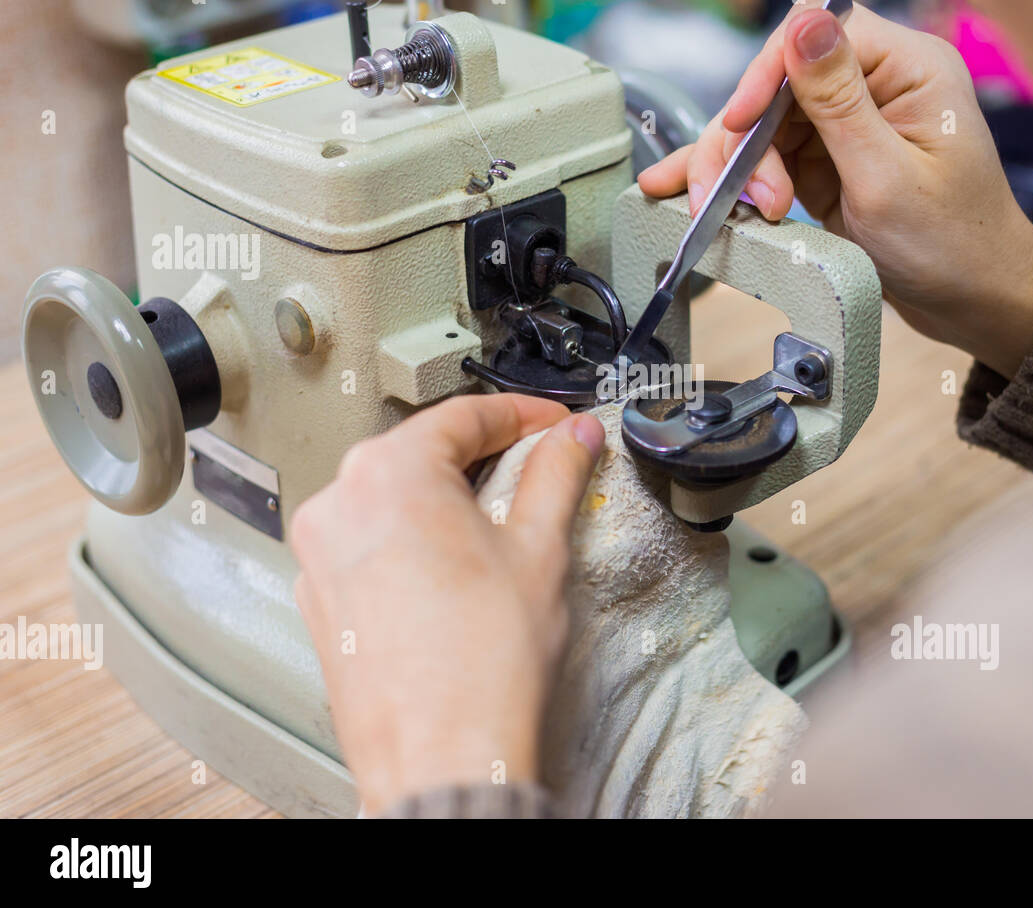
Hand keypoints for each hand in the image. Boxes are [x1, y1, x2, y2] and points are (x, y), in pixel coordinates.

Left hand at [289, 393, 604, 812]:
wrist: (443, 758)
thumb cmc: (481, 667)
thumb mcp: (539, 549)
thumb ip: (555, 476)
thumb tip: (571, 439)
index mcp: (389, 473)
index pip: (465, 415)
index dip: (522, 415)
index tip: (553, 423)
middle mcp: (339, 504)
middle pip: (421, 452)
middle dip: (482, 454)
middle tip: (535, 465)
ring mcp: (320, 555)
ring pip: (390, 498)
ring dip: (444, 497)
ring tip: (499, 523)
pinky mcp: (319, 600)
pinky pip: (368, 544)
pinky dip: (411, 540)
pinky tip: (454, 570)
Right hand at [638, 0, 1032, 378]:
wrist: (973, 302)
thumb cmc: (954, 245)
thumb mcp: (888, 178)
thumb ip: (840, 101)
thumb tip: (805, 23)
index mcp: (908, 68)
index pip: (817, 33)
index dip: (767, 74)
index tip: (740, 124)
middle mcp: (876, 85)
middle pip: (778, 83)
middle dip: (745, 141)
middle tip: (733, 196)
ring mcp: (848, 124)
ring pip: (763, 123)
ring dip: (735, 168)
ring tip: (724, 212)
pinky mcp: (828, 161)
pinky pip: (768, 157)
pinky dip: (734, 177)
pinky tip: (689, 186)